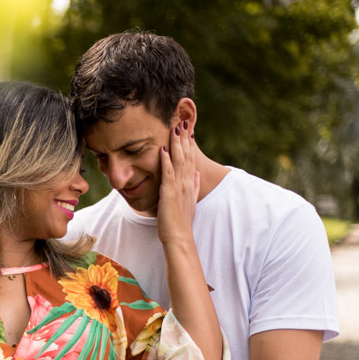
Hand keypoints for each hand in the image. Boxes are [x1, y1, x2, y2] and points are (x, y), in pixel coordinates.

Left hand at [156, 120, 199, 247]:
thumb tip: (195, 174)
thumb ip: (193, 186)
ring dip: (176, 144)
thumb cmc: (181, 222)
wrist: (180, 237)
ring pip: (178, 161)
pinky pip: (168, 173)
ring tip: (175, 129)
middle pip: (186, 156)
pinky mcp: (170, 193)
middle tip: (182, 123)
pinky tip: (163, 149)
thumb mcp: (189, 201)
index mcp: (189, 184)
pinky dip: (166, 160)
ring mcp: (179, 187)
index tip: (186, 131)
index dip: (188, 145)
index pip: (189, 160)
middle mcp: (186, 183)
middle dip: (183, 139)